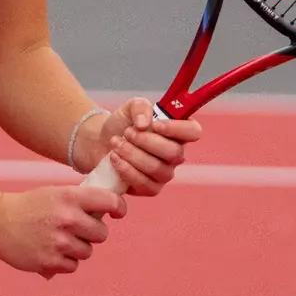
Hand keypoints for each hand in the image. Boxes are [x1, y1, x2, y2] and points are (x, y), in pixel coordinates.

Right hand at [0, 185, 125, 276]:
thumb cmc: (31, 206)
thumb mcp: (56, 193)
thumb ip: (81, 201)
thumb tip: (110, 209)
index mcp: (70, 197)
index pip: (109, 201)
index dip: (118, 207)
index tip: (118, 213)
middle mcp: (67, 218)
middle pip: (102, 233)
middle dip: (93, 233)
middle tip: (78, 229)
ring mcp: (59, 241)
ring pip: (87, 251)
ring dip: (77, 248)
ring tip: (58, 239)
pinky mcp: (50, 261)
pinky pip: (72, 266)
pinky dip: (64, 261)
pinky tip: (49, 250)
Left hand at [84, 97, 203, 196]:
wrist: (102, 142)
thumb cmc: (122, 124)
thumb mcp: (130, 107)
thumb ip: (140, 107)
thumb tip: (144, 123)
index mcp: (178, 131)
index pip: (193, 132)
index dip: (177, 129)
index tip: (155, 124)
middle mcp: (176, 154)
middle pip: (174, 153)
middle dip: (146, 141)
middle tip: (127, 132)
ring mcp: (165, 173)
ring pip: (158, 169)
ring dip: (133, 155)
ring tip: (116, 143)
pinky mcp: (151, 188)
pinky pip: (145, 184)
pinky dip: (126, 170)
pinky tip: (115, 158)